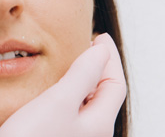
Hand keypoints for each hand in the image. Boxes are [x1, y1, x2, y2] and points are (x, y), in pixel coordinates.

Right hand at [0, 33, 126, 136]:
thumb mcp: (59, 101)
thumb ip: (82, 75)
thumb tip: (100, 51)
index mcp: (99, 124)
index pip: (115, 83)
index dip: (109, 57)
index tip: (99, 37)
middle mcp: (92, 135)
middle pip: (103, 95)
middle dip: (97, 69)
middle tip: (86, 47)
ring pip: (86, 107)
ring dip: (81, 83)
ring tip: (68, 66)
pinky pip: (70, 116)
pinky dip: (66, 98)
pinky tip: (49, 96)